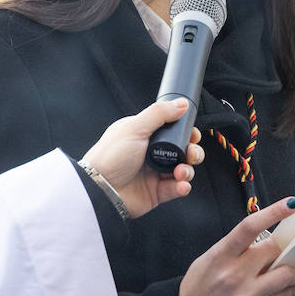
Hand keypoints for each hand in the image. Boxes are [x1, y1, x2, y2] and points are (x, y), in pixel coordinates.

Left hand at [82, 99, 204, 218]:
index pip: (173, 131)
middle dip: (193, 152)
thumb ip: (159, 113)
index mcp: (146, 136)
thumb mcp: (135, 128)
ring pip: (184, 170)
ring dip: (188, 170)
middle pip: (183, 151)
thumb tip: (181, 103)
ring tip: (180, 172)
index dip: (186, 133)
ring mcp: (155, 173)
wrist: (101, 188)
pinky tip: (180, 185)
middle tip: (190, 153)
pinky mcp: (157, 192)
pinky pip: (177, 189)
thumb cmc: (110, 157)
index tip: (192, 134)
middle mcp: (152, 154)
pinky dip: (182, 187)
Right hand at [179, 198, 294, 295]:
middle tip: (285, 252)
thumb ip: (238, 249)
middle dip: (283, 249)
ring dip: (294, 272)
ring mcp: (246, 295)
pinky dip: (291, 289)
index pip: (250, 227)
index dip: (273, 212)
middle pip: (274, 250)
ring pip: (286, 275)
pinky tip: (290, 287)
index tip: (291, 204)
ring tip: (294, 272)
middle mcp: (234, 273)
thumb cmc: (199, 287)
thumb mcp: (211, 259)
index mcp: (221, 255)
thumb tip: (270, 242)